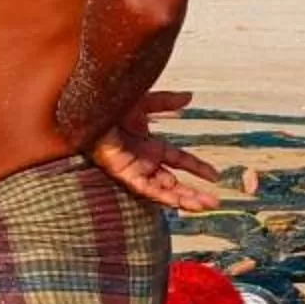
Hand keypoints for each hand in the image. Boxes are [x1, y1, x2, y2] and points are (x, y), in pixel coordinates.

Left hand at [87, 90, 220, 212]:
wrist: (88, 109)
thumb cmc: (109, 106)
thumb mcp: (144, 102)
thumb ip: (166, 102)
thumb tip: (189, 97)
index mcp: (151, 146)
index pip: (180, 160)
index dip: (198, 168)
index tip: (215, 177)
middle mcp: (145, 161)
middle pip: (174, 182)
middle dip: (194, 193)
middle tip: (215, 202)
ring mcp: (135, 169)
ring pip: (163, 190)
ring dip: (184, 199)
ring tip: (205, 206)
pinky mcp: (124, 174)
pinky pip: (147, 189)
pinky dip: (163, 196)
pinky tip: (179, 202)